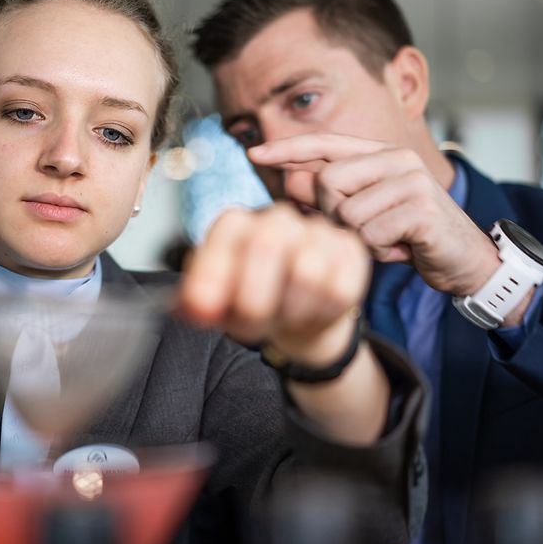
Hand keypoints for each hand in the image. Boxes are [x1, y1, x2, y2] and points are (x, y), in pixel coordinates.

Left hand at [179, 204, 387, 443]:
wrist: (298, 316)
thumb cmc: (251, 303)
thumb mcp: (216, 306)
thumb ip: (198, 304)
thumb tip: (192, 308)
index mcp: (236, 223)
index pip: (227, 234)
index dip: (214, 275)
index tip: (204, 312)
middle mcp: (277, 217)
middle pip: (267, 244)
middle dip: (254, 299)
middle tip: (250, 326)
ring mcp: (317, 231)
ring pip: (308, 272)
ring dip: (291, 311)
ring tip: (282, 318)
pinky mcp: (350, 251)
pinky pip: (340, 287)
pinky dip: (322, 312)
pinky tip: (311, 313)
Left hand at [248, 134, 500, 298]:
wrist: (465, 261)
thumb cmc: (409, 236)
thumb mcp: (364, 216)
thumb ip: (329, 199)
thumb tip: (288, 183)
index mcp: (380, 154)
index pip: (325, 144)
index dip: (287, 149)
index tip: (252, 153)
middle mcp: (396, 159)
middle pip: (327, 181)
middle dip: (332, 215)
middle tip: (362, 230)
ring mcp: (412, 181)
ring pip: (346, 212)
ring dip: (359, 239)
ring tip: (385, 241)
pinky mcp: (422, 209)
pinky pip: (370, 235)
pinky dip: (378, 251)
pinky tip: (400, 249)